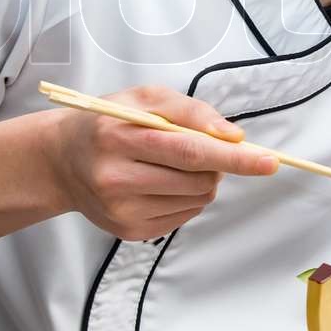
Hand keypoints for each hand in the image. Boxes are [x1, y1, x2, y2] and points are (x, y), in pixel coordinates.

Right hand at [43, 85, 277, 240]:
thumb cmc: (110, 123)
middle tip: (203, 150)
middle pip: (197, 179)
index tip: (268, 161)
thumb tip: (234, 136)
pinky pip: (183, 217)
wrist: (62, 161)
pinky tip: (163, 183)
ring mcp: (121, 210)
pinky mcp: (128, 231)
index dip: (233, 157)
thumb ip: (191, 111)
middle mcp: (116, 177)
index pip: (189, 150)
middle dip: (218, 165)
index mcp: (120, 136)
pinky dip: (188, 199)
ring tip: (176, 165)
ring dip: (204, 181)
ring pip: (196, 200)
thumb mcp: (145, 98)